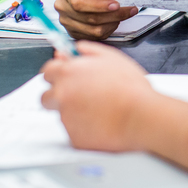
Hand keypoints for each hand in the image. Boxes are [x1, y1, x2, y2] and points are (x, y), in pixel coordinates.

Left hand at [40, 43, 187, 186]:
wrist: (140, 116)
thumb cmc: (130, 88)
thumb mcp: (112, 58)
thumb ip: (89, 50)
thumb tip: (76, 49)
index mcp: (68, 74)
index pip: (47, 71)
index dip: (58, 73)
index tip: (65, 76)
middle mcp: (62, 96)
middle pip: (47, 96)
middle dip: (59, 95)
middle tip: (81, 95)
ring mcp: (66, 118)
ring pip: (62, 114)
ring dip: (74, 111)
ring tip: (100, 109)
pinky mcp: (74, 138)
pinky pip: (74, 132)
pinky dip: (84, 128)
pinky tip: (101, 122)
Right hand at [54, 0, 138, 39]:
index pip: (80, 2)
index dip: (99, 6)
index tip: (116, 4)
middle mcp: (63, 8)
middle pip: (90, 19)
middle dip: (115, 15)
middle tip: (130, 10)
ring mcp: (67, 23)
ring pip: (94, 30)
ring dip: (113, 24)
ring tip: (124, 15)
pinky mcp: (73, 33)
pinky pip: (94, 37)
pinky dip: (108, 30)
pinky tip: (114, 22)